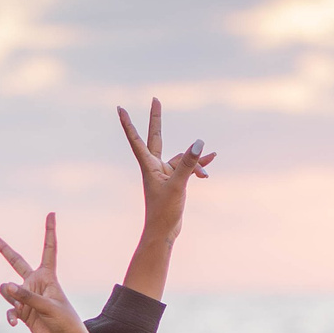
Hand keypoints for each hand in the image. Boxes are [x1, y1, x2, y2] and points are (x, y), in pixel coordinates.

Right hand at [0, 214, 91, 332]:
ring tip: (20, 308)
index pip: (49, 249)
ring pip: (8, 289)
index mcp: (48, 276)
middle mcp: (36, 284)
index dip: (49, 231)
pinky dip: (10, 315)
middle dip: (6, 251)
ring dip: (11, 297)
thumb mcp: (48, 306)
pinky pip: (9, 309)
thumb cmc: (65, 321)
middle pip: (17, 263)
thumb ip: (27, 296)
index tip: (51, 213)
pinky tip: (15, 323)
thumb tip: (6, 286)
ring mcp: (28, 298)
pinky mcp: (23, 313)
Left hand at [120, 97, 213, 241]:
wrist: (163, 232)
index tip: (120, 109)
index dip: (128, 124)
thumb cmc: (164, 212)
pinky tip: (208, 171)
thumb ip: (188, 163)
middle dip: (156, 119)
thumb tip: (198, 143)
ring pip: (180, 158)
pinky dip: (198, 168)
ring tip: (212, 158)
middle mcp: (155, 166)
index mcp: (149, 165)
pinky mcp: (173, 182)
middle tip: (155, 100)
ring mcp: (164, 174)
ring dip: (195, 159)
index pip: (136, 139)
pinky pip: (187, 168)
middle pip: (156, 137)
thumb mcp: (178, 185)